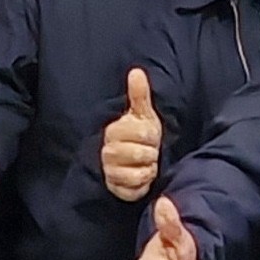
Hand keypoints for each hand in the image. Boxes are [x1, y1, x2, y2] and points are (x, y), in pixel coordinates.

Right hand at [102, 68, 160, 202]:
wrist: (131, 163)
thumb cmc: (139, 136)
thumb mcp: (142, 114)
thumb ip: (139, 95)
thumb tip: (136, 71)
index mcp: (114, 130)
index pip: (143, 133)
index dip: (151, 136)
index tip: (150, 136)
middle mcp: (108, 151)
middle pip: (142, 154)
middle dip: (151, 153)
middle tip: (149, 151)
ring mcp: (110, 170)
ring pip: (140, 172)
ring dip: (149, 168)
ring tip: (147, 163)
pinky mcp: (115, 188)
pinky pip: (135, 187)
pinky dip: (143, 183)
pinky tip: (143, 176)